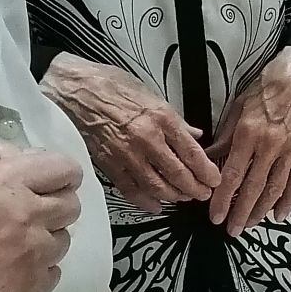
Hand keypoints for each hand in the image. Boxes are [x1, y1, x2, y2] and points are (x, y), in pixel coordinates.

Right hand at [0, 144, 82, 291]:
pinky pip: (53, 275)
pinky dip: (40, 271)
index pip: (64, 170)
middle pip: (71, 206)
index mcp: (11, 183)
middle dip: (57, 205)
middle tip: (33, 212)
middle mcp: (31, 217)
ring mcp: (33, 256)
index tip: (50, 182)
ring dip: (47, 239)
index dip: (61, 174)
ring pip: (63, 242)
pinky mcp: (28, 289)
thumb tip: (21, 156)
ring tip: (18, 244)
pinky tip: (15, 269)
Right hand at [42, 54, 217, 214]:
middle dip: (195, 188)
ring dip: (174, 196)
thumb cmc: (113, 86)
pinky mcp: (109, 164)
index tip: (215, 180)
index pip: (192, 152)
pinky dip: (146, 201)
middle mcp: (147, 139)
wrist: (75, 90)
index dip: (206, 171)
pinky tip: (156, 205)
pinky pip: (131, 189)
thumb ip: (176, 120)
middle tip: (204, 194)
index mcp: (162, 118)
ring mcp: (127, 154)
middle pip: (178, 174)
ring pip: (157, 186)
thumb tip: (195, 135)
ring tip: (184, 197)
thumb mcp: (152, 94)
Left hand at [207, 47, 290, 236]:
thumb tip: (207, 160)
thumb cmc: (266, 91)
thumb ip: (223, 139)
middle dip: (241, 212)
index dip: (223, 199)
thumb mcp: (236, 111)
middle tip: (232, 229)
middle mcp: (270, 146)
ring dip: (261, 210)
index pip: (232, 175)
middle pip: (253, 188)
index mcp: (248, 135)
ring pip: (274, 189)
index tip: (215, 215)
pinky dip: (288, 200)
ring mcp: (290, 152)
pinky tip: (279, 213)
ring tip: (250, 224)